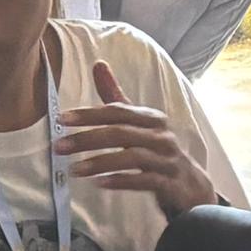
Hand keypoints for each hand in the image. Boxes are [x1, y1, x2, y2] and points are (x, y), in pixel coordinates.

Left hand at [54, 55, 217, 210]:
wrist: (191, 186)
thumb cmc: (158, 151)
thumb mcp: (139, 124)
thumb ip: (117, 98)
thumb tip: (98, 64)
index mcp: (152, 119)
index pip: (117, 111)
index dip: (89, 114)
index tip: (61, 119)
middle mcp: (161, 136)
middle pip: (121, 133)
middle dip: (87, 139)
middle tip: (59, 147)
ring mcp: (167, 160)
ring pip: (132, 157)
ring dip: (100, 163)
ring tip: (74, 170)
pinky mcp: (170, 183)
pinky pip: (144, 180)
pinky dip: (120, 181)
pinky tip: (99, 184)